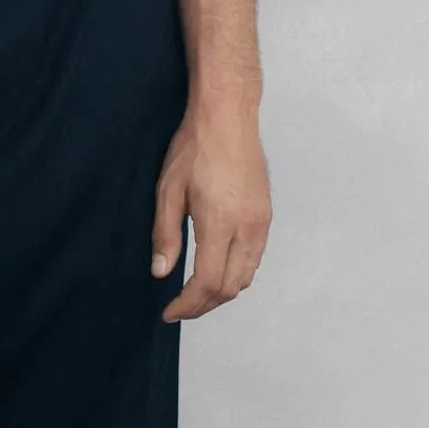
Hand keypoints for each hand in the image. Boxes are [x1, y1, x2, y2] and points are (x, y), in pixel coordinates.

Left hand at [151, 109, 271, 321]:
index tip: (169, 311)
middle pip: (230, 287)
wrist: (228, 116)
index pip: (207, 283)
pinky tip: (217, 265)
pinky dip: (236, 272)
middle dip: (205, 304)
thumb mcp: (168, 188)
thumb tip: (162, 273)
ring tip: (197, 291)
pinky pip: (255, 257)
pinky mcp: (266, 214)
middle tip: (180, 306)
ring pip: (247, 276)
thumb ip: (166, 234)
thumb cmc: (194, 147)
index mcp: (220, 224)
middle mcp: (247, 229)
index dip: (188, 305)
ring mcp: (261, 222)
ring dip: (222, 291)